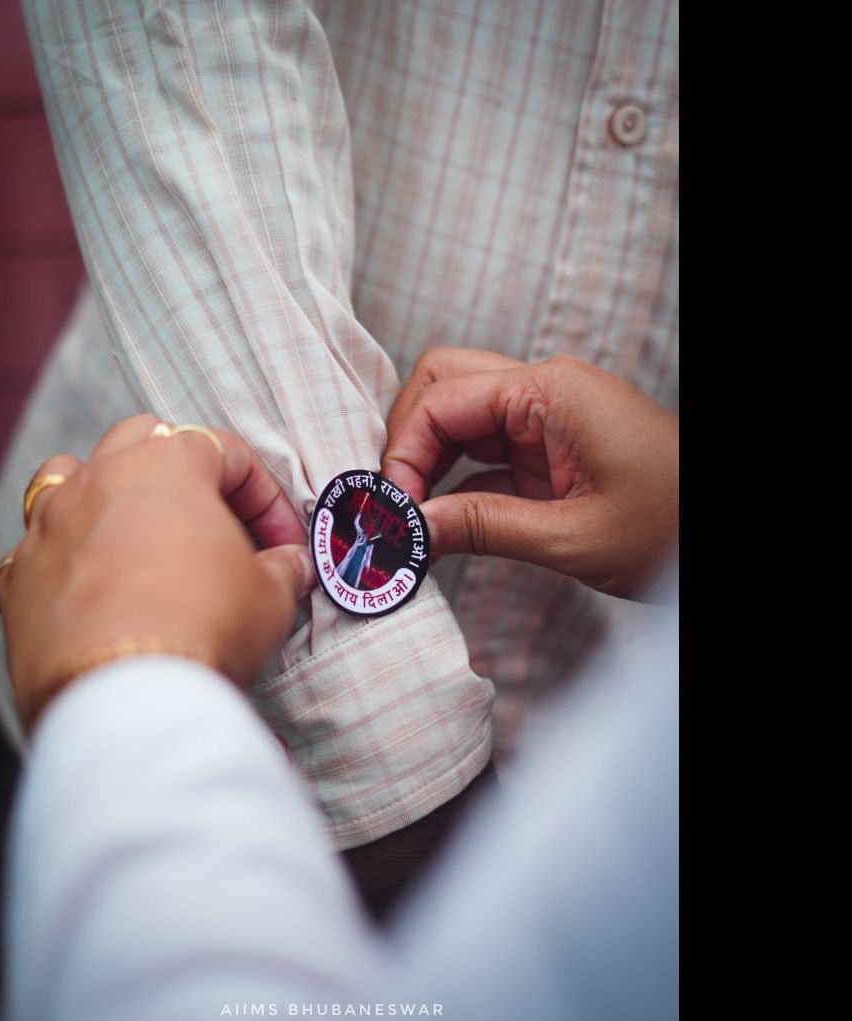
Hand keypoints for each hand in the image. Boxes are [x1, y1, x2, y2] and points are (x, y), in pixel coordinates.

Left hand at [0, 415, 314, 732]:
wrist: (128, 698)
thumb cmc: (202, 628)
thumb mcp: (270, 596)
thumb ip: (281, 570)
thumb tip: (287, 567)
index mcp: (166, 465)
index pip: (227, 452)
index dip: (266, 498)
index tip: (282, 542)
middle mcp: (99, 480)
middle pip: (141, 440)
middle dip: (181, 471)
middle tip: (211, 523)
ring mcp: (50, 524)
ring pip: (70, 475)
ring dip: (104, 494)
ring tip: (135, 535)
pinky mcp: (19, 576)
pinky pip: (38, 547)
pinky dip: (65, 558)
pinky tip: (93, 591)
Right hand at [381, 350, 677, 598]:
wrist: (724, 533)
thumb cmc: (675, 526)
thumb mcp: (574, 536)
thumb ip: (485, 526)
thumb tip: (414, 529)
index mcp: (551, 391)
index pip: (443, 399)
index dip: (405, 451)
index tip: (394, 507)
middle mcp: (542, 391)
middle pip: (443, 387)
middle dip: (408, 441)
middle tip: (398, 500)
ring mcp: (544, 418)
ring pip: (458, 419)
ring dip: (428, 462)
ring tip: (412, 517)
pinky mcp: (548, 450)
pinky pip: (484, 455)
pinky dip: (456, 485)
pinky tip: (443, 524)